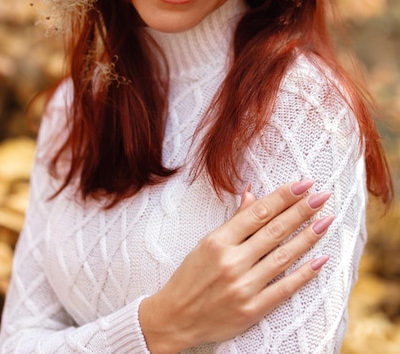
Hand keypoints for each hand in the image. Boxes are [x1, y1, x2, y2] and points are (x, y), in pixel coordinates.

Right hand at [139, 180, 332, 353]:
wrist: (175, 318)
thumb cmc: (191, 275)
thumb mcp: (207, 243)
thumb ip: (235, 221)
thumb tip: (253, 194)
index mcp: (218, 241)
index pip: (258, 213)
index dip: (283, 197)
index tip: (304, 184)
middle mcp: (231, 261)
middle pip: (274, 231)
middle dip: (301, 211)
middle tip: (322, 196)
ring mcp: (243, 286)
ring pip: (283, 256)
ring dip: (308, 237)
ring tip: (326, 221)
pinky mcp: (251, 309)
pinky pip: (284, 288)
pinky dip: (304, 274)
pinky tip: (321, 260)